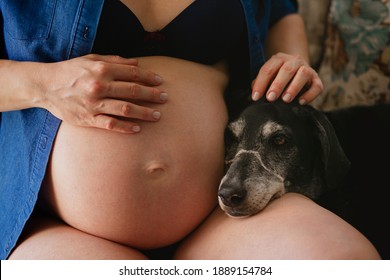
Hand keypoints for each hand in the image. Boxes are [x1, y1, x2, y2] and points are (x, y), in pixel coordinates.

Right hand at [41, 54, 166, 132]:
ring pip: (126, 109)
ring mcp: (94, 104)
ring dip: (144, 113)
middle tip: (165, 98)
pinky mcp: (88, 119)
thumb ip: (115, 61)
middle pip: (133, 91)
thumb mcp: (91, 59)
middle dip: (152, 95)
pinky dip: (126, 127)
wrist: (45, 86)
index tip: (160, 82)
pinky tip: (138, 129)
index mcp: (101, 69)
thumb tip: (137, 63)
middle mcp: (99, 86)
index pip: (132, 73)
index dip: (149, 78)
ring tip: (157, 115)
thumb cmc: (71, 71)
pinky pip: (111, 125)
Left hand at [251, 53, 322, 104]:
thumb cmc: (278, 76)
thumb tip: (254, 94)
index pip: (268, 69)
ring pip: (303, 74)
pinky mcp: (316, 79)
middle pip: (286, 69)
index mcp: (279, 59)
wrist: (298, 70)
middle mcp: (294, 61)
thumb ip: (261, 83)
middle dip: (277, 84)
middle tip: (270, 98)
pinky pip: (317, 86)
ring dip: (294, 87)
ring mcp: (307, 68)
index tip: (255, 97)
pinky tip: (301, 102)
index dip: (261, 83)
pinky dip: (310, 94)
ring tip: (286, 99)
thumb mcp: (269, 77)